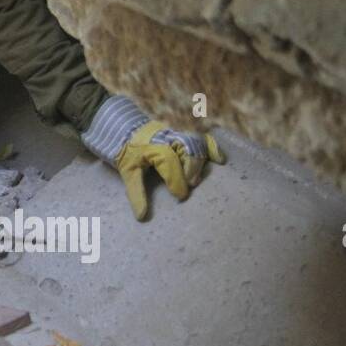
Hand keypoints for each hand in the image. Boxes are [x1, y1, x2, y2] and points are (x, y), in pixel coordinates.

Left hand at [81, 95, 224, 220]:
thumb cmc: (127, 152)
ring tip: (195, 179)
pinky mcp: (182, 134)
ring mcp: (176, 134)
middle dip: (191, 168)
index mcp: (151, 146)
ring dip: (200, 160)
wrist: (124, 128)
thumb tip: (141, 217)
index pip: (168, 160)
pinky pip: (201, 137)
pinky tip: (220, 160)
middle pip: (186, 148)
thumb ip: (136, 193)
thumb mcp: (127, 172)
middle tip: (190, 185)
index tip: (180, 195)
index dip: (176, 179)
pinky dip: (212, 147)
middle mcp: (166, 137)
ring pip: (195, 142)